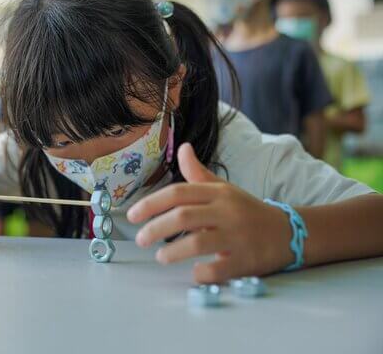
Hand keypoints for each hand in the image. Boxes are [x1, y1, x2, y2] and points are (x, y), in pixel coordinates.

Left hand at [127, 143, 293, 283]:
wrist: (288, 232)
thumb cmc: (247, 211)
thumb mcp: (224, 189)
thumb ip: (198, 173)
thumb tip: (183, 148)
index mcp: (218, 193)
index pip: (178, 193)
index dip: (151, 203)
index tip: (132, 215)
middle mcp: (227, 211)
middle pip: (184, 216)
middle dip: (155, 228)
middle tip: (140, 240)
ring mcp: (238, 236)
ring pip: (199, 242)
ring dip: (174, 252)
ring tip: (160, 258)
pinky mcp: (247, 260)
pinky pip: (219, 268)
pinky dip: (202, 272)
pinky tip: (193, 272)